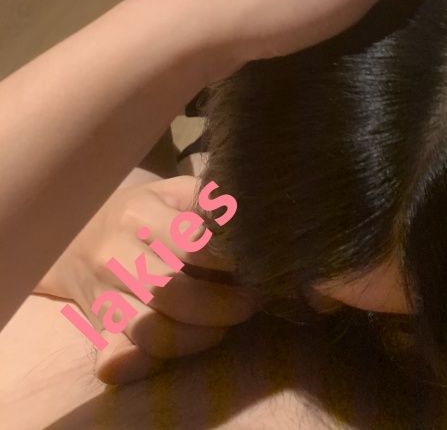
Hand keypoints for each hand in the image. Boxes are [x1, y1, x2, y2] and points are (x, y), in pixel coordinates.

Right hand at [37, 176, 256, 384]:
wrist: (79, 233)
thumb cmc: (144, 211)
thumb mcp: (174, 192)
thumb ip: (210, 202)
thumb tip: (255, 225)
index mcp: (139, 214)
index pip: (191, 242)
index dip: (228, 259)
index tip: (254, 264)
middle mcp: (114, 255)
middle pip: (171, 292)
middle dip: (221, 305)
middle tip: (249, 302)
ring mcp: (101, 295)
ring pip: (151, 331)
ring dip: (198, 337)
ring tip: (223, 327)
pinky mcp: (97, 328)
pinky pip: (118, 360)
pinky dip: (149, 365)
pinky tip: (180, 350)